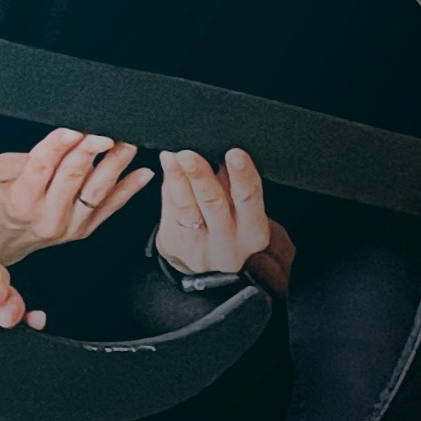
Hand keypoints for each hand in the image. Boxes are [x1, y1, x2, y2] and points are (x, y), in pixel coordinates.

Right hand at [0, 127, 152, 269]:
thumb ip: (24, 159)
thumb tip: (60, 143)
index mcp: (20, 202)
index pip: (42, 166)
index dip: (59, 144)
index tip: (74, 129)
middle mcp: (46, 218)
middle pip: (73, 177)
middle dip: (91, 150)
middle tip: (105, 132)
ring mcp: (66, 227)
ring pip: (96, 192)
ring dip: (115, 166)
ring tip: (126, 145)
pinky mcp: (81, 231)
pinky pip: (108, 208)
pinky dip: (127, 190)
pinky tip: (141, 174)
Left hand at [154, 146, 275, 282]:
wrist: (213, 270)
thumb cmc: (233, 227)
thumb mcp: (245, 213)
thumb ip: (234, 186)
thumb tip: (218, 151)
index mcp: (253, 232)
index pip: (250, 199)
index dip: (243, 176)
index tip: (235, 154)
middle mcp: (227, 243)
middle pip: (213, 203)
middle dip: (200, 176)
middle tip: (187, 155)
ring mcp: (199, 248)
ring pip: (186, 209)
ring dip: (177, 179)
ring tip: (170, 158)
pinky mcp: (175, 247)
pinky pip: (170, 213)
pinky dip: (168, 188)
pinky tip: (167, 169)